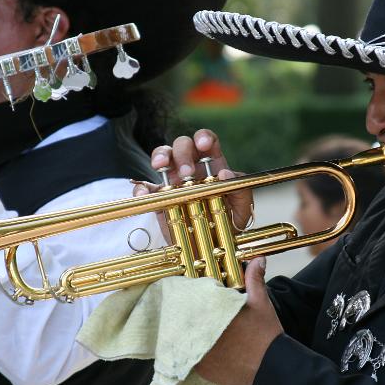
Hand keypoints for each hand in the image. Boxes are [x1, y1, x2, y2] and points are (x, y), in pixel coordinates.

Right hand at [133, 129, 253, 238]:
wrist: (214, 247)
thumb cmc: (229, 223)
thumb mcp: (243, 210)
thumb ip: (241, 192)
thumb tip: (225, 173)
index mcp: (213, 165)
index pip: (207, 141)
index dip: (203, 137)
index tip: (203, 145)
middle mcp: (192, 168)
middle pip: (182, 145)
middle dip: (182, 152)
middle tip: (186, 172)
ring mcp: (173, 181)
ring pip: (162, 156)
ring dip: (160, 157)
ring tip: (161, 167)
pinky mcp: (160, 199)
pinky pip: (146, 188)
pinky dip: (141, 188)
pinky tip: (144, 193)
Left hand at [194, 257, 282, 384]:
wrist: (273, 368)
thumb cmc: (266, 334)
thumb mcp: (261, 303)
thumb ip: (254, 280)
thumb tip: (258, 259)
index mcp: (213, 313)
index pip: (191, 304)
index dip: (189, 301)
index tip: (189, 299)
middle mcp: (202, 334)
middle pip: (183, 323)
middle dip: (185, 319)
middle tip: (188, 317)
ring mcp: (200, 354)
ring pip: (184, 341)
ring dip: (186, 337)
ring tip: (191, 333)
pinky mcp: (202, 370)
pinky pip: (188, 360)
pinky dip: (190, 354)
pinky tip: (196, 350)